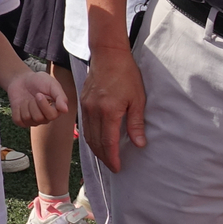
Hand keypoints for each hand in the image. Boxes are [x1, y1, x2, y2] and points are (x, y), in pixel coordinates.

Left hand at [5, 69, 67, 127]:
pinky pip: (18, 119)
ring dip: (25, 105)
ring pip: (27, 118)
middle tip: (34, 95)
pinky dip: (17, 109)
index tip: (39, 94)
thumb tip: (65, 110)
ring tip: (28, 98)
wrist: (22, 79)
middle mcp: (45, 118)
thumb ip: (60, 97)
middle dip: (33, 104)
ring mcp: (32, 120)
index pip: (52, 116)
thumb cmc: (39, 81)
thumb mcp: (52, 84)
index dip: (43, 105)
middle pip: (39, 118)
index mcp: (55, 110)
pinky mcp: (21, 120)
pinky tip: (21, 103)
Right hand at [81, 50, 147, 172]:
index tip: (118, 168)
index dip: (113, 157)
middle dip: (104, 157)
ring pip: (88, 134)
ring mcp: (86, 106)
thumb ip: (136, 123)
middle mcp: (93, 111)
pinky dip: (90, 136)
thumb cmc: (126, 75)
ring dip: (96, 148)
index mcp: (108, 111)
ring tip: (105, 157)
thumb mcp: (138, 99)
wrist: (108, 56)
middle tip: (112, 167)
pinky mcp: (83, 101)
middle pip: (95, 141)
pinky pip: (85, 124)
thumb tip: (139, 144)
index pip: (108, 142)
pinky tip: (97, 140)